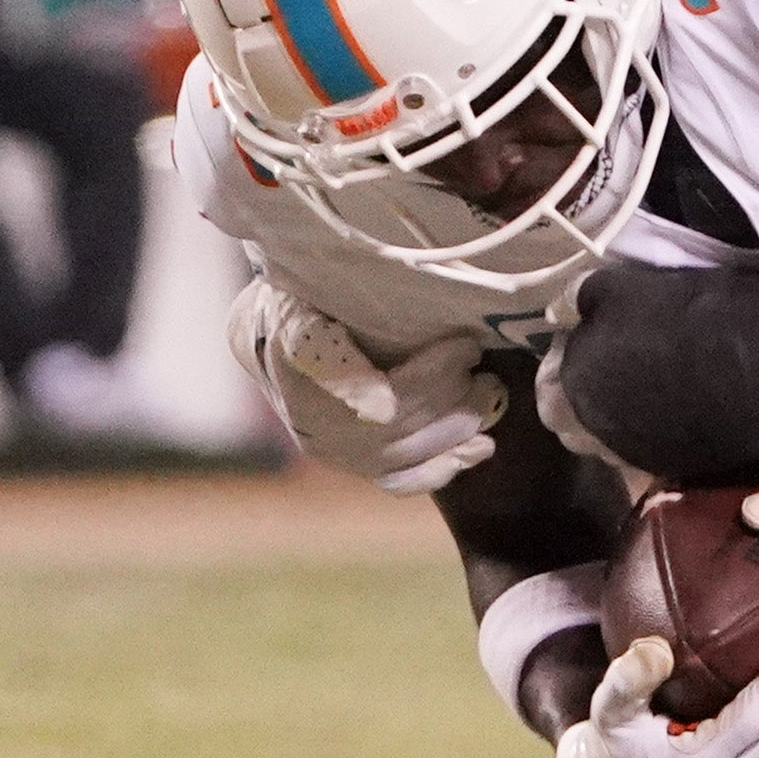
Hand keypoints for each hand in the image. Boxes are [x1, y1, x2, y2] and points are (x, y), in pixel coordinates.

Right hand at [231, 279, 500, 492]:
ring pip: (404, 452)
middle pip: (394, 421)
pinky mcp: (353, 466)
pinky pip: (400, 480)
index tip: (467, 345)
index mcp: (297, 369)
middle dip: (450, 395)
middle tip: (483, 364)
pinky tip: (479, 449)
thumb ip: (330, 286)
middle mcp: (311, 421)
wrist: (269, 341)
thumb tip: (390, 277)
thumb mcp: (303, 284)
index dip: (426, 371)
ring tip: (490, 392)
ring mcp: (333, 450)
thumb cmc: (298, 299)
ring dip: (457, 425)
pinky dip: (442, 467)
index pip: (369, 379)